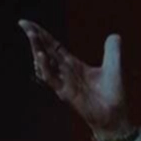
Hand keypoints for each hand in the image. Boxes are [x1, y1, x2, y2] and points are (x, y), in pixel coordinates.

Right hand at [18, 19, 129, 135]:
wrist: (116, 117)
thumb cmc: (113, 95)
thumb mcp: (114, 67)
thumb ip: (112, 51)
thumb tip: (115, 36)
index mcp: (74, 65)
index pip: (53, 47)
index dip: (42, 35)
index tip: (27, 23)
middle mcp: (66, 73)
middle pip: (46, 52)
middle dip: (35, 38)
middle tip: (23, 24)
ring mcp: (64, 83)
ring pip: (45, 64)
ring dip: (37, 49)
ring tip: (32, 35)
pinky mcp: (66, 94)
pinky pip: (52, 79)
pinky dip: (46, 68)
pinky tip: (42, 56)